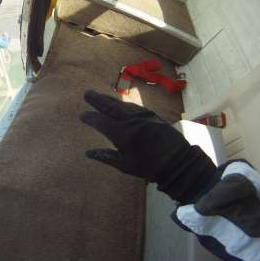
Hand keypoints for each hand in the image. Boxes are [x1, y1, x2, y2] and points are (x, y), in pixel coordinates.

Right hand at [80, 90, 215, 202]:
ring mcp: (142, 115)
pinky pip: (133, 106)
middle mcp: (130, 120)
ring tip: (99, 95)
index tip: (82, 115)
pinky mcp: (151, 114)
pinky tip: (120, 103)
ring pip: (122, 104)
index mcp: (122, 133)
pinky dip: (123, 103)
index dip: (90, 118)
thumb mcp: (125, 165)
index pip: (100, 122)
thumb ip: (106, 156)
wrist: (178, 161)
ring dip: (109, 99)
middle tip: (86, 93)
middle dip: (97, 99)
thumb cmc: (149, 167)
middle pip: (110, 106)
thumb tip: (87, 153)